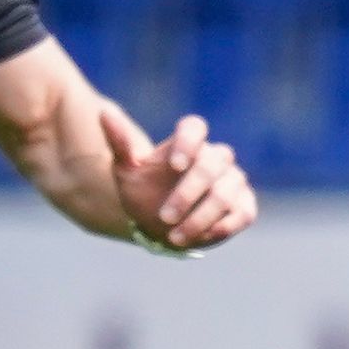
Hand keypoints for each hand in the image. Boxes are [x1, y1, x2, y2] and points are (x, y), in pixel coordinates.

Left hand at [103, 106, 254, 253]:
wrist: (156, 223)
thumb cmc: (142, 191)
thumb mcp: (125, 169)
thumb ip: (119, 142)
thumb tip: (105, 112)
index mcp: (187, 141)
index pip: (194, 127)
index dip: (188, 143)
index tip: (173, 164)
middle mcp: (215, 157)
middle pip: (210, 165)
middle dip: (187, 193)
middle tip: (164, 217)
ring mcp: (232, 181)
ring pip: (226, 192)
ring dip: (200, 217)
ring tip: (174, 237)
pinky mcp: (243, 205)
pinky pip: (244, 213)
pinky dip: (226, 225)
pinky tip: (207, 235)